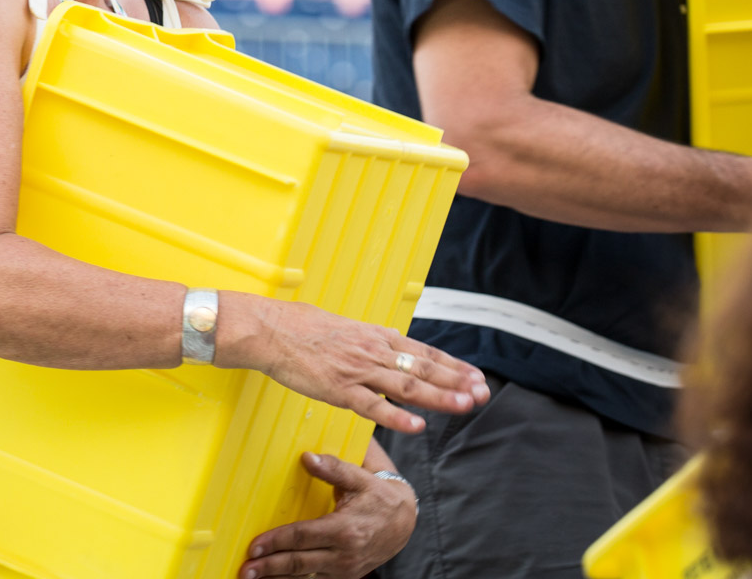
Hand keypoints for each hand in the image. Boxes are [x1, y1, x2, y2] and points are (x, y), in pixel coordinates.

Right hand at [233, 297, 489, 432]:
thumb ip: (366, 340)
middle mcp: (372, 351)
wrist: (268, 328)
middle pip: (423, 368)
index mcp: (374, 335)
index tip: (476, 376)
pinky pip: (373, 407)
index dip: (452, 365)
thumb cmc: (298, 326)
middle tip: (483, 393)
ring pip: (407, 386)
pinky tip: (418, 426)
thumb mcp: (342, 326)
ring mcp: (357, 371)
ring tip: (465, 405)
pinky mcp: (338, 390)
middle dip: (456, 381)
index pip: (423, 351)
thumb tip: (383, 345)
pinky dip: (398, 417)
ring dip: (439, 397)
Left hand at [239, 452, 415, 578]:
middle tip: (245, 569)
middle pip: (300, 563)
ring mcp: (346, 569)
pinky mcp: (346, 576)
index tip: (254, 545)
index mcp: (345, 529)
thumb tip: (307, 457)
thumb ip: (333, 468)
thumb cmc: (379, 497)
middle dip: (270, 567)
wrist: (404, 523)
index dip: (276, 541)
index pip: (303, 537)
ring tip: (252, 578)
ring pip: (306, 577)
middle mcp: (345, 554)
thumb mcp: (360, 478)